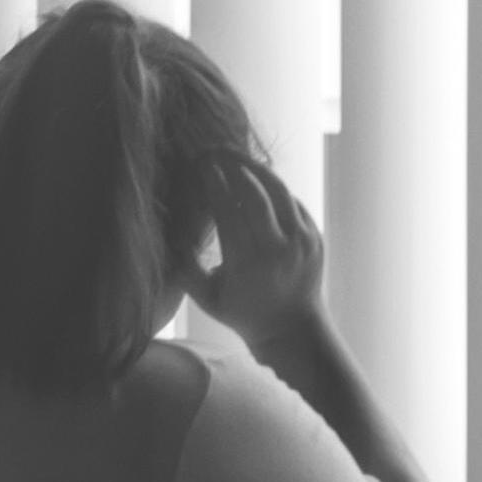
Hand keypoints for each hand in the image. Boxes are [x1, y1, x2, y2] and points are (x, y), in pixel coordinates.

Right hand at [187, 156, 325, 349]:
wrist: (294, 330)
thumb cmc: (244, 314)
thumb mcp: (207, 299)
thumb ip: (185, 268)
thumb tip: (166, 234)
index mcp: (247, 264)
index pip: (227, 209)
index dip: (212, 183)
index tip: (199, 166)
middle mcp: (277, 250)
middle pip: (252, 192)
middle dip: (230, 165)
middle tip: (212, 150)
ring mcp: (300, 241)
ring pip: (276, 189)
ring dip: (253, 166)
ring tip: (233, 154)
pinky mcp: (314, 236)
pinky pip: (291, 200)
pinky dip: (272, 186)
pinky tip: (255, 176)